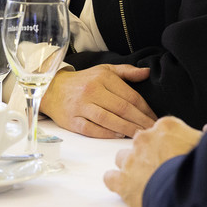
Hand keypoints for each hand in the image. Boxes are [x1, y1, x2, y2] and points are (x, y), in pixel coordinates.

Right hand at [39, 64, 156, 138]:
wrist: (52, 89)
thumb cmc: (83, 81)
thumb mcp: (104, 70)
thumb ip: (126, 72)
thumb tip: (147, 72)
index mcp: (103, 78)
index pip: (130, 95)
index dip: (145, 109)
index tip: (154, 117)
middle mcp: (92, 91)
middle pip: (122, 108)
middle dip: (140, 121)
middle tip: (152, 130)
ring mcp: (81, 106)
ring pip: (108, 120)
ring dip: (126, 129)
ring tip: (139, 135)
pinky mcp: (73, 121)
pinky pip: (92, 129)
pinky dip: (107, 134)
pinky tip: (119, 136)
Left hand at [103, 117, 202, 206]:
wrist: (188, 194)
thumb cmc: (200, 170)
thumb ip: (202, 136)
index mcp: (166, 127)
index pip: (160, 130)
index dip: (166, 143)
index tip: (171, 152)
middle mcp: (145, 138)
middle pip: (140, 142)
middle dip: (148, 153)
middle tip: (160, 167)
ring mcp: (132, 159)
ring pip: (122, 158)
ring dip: (130, 166)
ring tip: (144, 179)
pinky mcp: (123, 181)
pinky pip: (110, 177)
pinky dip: (116, 182)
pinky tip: (126, 188)